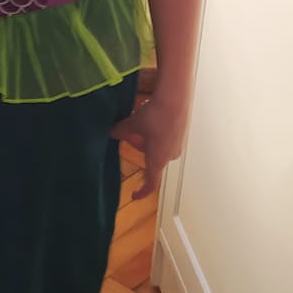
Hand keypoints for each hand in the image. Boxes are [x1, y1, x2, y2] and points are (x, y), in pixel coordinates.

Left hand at [111, 79, 190, 200]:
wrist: (175, 97)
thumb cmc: (155, 115)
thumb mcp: (133, 124)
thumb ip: (121, 131)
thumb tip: (111, 133)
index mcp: (158, 159)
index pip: (151, 183)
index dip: (142, 191)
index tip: (134, 195)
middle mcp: (170, 155)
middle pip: (151, 159)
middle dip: (139, 147)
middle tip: (131, 133)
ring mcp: (177, 144)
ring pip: (158, 147)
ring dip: (147, 139)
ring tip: (141, 121)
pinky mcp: (182, 132)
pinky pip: (166, 138)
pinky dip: (156, 132)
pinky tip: (153, 117)